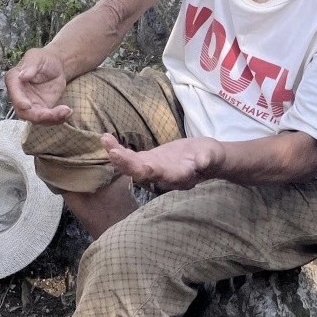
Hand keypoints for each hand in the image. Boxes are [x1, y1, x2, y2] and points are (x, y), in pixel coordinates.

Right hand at [4, 48, 71, 123]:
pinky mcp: (41, 110)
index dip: (19, 101)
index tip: (28, 106)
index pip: (13, 93)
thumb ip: (30, 65)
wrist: (56, 66)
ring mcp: (30, 105)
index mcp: (14, 80)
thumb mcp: (37, 57)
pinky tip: (67, 112)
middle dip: (38, 116)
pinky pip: (46, 119)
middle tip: (55, 113)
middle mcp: (19, 95)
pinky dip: (57, 119)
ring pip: (36, 119)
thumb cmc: (44, 59)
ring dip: (50, 119)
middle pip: (23, 112)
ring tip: (66, 111)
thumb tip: (22, 76)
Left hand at [101, 133, 224, 190]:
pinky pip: (131, 157)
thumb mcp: (212, 155)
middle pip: (141, 172)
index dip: (148, 170)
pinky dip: (118, 149)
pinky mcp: (148, 161)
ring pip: (132, 165)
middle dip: (126, 163)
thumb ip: (207, 159)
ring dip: (117, 155)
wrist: (206, 158)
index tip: (137, 164)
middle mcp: (162, 176)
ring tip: (104, 140)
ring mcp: (153, 169)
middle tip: (111, 151)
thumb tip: (202, 162)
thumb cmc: (211, 156)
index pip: (161, 176)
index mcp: (178, 176)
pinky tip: (106, 139)